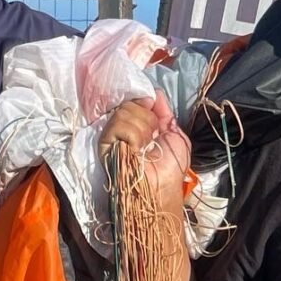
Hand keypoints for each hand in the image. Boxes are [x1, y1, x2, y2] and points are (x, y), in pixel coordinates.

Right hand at [99, 91, 190, 211]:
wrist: (163, 187)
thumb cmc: (171, 166)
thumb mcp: (175, 133)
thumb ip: (165, 111)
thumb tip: (153, 93)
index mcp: (138, 123)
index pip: (136, 98)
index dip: (147, 102)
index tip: (155, 114)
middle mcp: (123, 126)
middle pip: (132, 103)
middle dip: (149, 120)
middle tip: (153, 140)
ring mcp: (112, 134)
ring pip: (126, 112)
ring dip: (143, 130)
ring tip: (146, 148)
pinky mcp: (105, 143)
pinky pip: (120, 125)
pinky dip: (134, 137)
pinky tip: (137, 150)